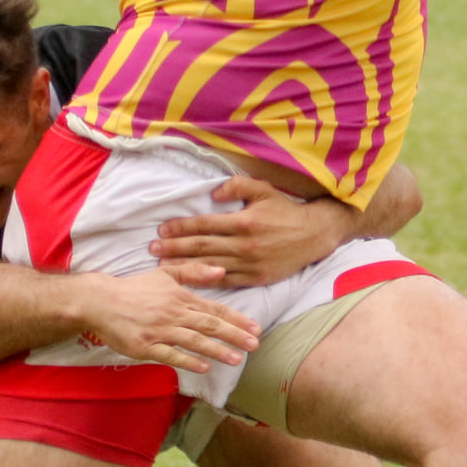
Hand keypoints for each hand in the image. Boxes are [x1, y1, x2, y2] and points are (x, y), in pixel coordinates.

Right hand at [84, 270, 259, 373]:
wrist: (100, 301)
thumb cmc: (135, 289)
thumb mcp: (165, 274)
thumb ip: (193, 272)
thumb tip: (221, 270)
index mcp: (179, 296)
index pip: (214, 309)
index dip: (236, 319)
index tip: (255, 328)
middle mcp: (172, 313)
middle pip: (208, 325)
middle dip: (234, 336)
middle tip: (254, 345)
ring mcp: (158, 331)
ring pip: (193, 341)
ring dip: (216, 350)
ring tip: (236, 359)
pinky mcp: (145, 347)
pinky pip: (169, 355)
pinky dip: (188, 361)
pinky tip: (204, 367)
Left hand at [150, 175, 351, 287]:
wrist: (314, 235)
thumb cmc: (285, 210)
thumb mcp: (264, 190)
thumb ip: (238, 186)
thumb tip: (213, 193)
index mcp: (243, 221)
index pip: (204, 224)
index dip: (181, 227)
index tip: (162, 229)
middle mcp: (244, 244)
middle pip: (202, 246)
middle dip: (174, 248)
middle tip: (152, 249)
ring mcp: (250, 263)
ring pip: (210, 265)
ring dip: (184, 266)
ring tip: (163, 266)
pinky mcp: (256, 278)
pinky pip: (226, 280)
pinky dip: (206, 280)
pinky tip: (189, 281)